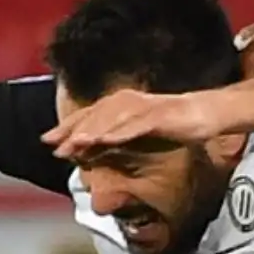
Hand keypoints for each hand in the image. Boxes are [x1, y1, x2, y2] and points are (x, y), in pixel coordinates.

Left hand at [44, 89, 222, 157]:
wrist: (206, 114)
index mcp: (125, 105)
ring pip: (113, 118)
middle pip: (96, 114)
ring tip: (74, 144)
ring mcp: (146, 108)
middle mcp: (131, 102)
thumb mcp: (140, 134)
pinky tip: (105, 141)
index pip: (91, 114)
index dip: (68, 126)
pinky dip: (120, 132)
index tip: (47, 140)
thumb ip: (116, 139)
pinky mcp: (161, 115)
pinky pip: (137, 124)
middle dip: (73, 129)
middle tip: (53, 144)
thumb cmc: (174, 126)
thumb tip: (91, 151)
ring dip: (92, 129)